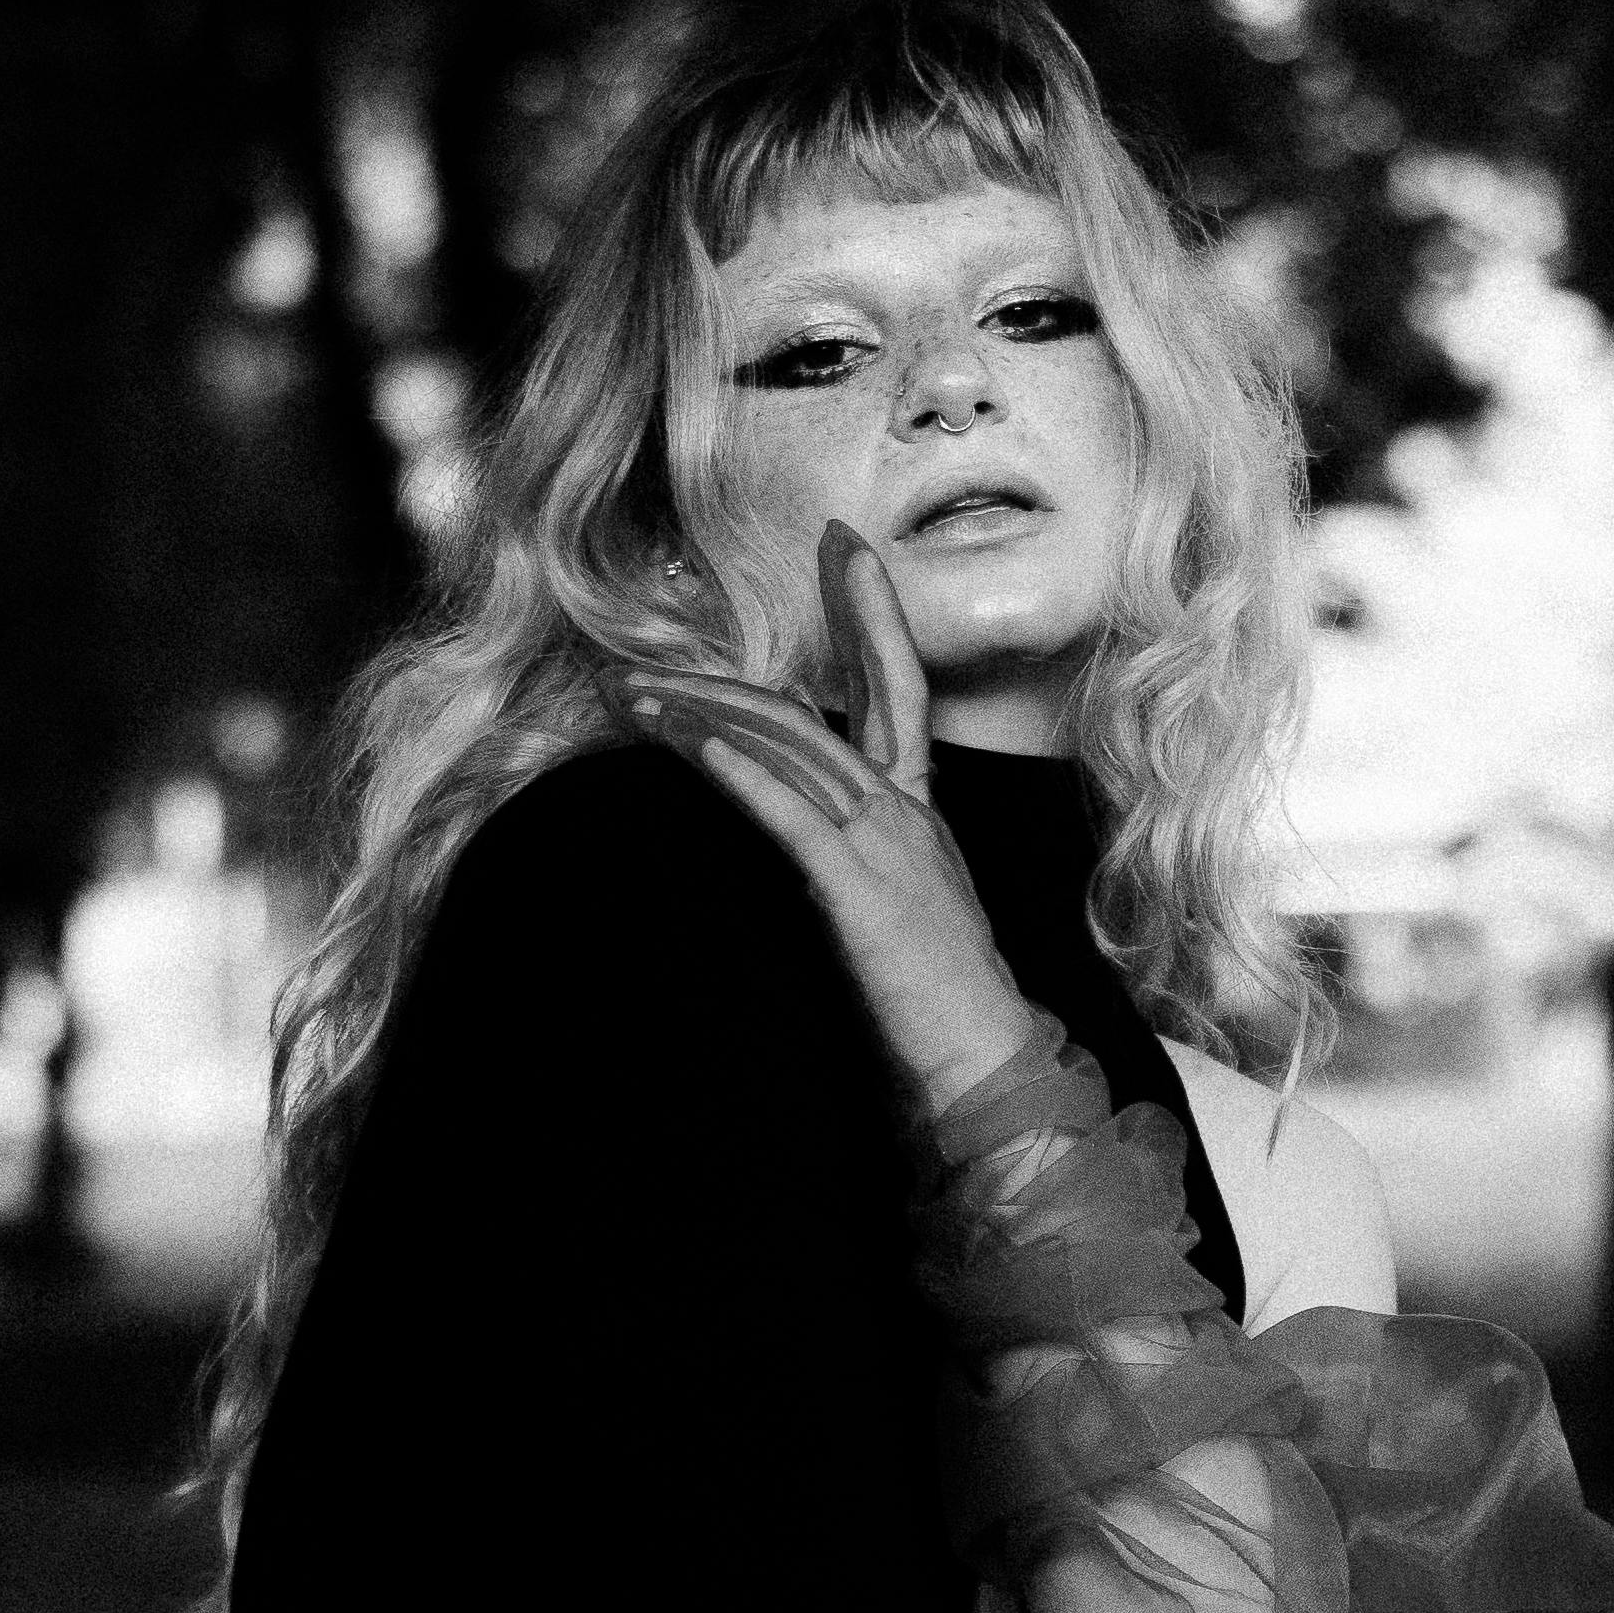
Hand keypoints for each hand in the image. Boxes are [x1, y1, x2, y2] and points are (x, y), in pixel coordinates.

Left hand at [603, 523, 1043, 1110]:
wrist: (983, 1065)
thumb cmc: (937, 1006)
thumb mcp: (899, 911)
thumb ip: (860, 858)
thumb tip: (806, 824)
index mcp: (918, 815)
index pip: (898, 686)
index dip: (871, 612)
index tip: (844, 546)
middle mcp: (906, 815)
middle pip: (828, 702)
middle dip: (754, 652)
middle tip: (679, 623)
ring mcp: (887, 848)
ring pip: (792, 748)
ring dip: (702, 712)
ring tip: (630, 693)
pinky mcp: (860, 893)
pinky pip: (793, 818)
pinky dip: (742, 773)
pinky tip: (693, 742)